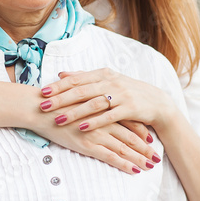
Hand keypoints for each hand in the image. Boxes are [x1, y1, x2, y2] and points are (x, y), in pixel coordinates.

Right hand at [35, 102, 159, 174]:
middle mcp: (103, 120)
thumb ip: (89, 100)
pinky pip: (111, 156)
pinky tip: (134, 170)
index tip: (151, 137)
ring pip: (124, 147)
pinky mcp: (88, 144)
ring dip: (139, 157)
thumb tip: (96, 104)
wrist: (41, 108)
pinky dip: (124, 164)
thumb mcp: (76, 98)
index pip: (127, 120)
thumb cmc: (57, 103)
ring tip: (151, 165)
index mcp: (103, 108)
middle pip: (130, 134)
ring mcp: (97, 132)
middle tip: (157, 156)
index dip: (140, 129)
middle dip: (145, 147)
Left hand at [39, 68, 176, 131]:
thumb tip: (61, 73)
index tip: (43, 92)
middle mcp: (111, 82)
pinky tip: (82, 127)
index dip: (59, 85)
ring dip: (74, 112)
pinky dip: (94, 121)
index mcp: (103, 74)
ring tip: (58, 119)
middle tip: (43, 105)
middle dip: (61, 99)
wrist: (156, 101)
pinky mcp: (129, 109)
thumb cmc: (127, 91)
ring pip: (93, 103)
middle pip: (81, 90)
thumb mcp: (107, 80)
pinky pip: (108, 116)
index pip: (77, 79)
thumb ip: (84, 77)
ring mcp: (120, 95)